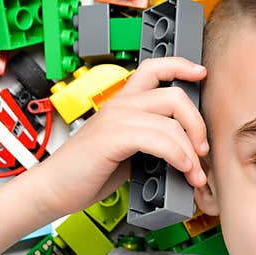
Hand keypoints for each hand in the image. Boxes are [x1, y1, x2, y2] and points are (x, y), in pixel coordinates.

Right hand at [25, 57, 208, 219]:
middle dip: (197, 123)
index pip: (154, 68)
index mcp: (123, 102)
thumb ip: (152, 140)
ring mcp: (115, 119)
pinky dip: (178, 156)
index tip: (201, 73)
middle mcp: (120, 104)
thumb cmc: (87, 172)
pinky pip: (159, 140)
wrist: (53, 189)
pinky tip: (182, 170)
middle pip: (174, 95)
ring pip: (171, 122)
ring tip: (195, 173)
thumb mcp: (127, 149)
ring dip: (191, 151)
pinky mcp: (112, 137)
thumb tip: (187, 150)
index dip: (180, 65)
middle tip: (202, 149)